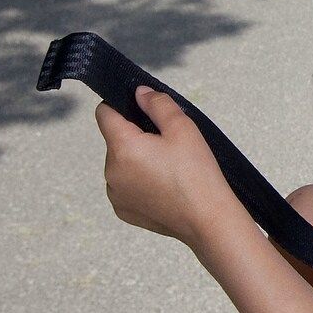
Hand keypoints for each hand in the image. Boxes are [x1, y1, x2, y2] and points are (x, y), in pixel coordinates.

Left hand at [97, 86, 237, 247]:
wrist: (208, 219)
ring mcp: (115, 193)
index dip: (122, 107)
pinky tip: (163, 188)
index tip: (144, 113)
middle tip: (167, 147)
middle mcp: (110, 171)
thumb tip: (139, 93)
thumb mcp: (183, 128)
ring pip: (120, 164)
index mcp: (122, 147)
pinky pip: (124, 187)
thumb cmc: (197, 173)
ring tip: (167, 170)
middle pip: (115, 140)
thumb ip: (158, 104)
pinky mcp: (123, 211)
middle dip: (135, 138)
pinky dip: (138, 183)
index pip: (104, 113)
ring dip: (136, 161)